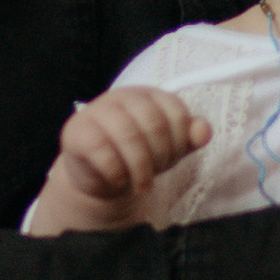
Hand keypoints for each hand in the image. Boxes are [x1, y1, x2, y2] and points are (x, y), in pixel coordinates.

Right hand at [21, 87, 207, 236]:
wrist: (98, 174)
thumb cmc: (136, 155)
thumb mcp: (167, 148)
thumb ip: (188, 138)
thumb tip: (203, 131)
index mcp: (149, 95)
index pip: (176, 112)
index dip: (179, 142)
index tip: (173, 158)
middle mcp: (123, 96)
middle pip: (154, 124)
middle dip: (160, 157)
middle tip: (155, 174)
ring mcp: (97, 111)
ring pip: (128, 135)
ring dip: (140, 168)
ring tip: (142, 185)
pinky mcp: (77, 131)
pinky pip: (102, 151)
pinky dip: (116, 172)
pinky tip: (119, 180)